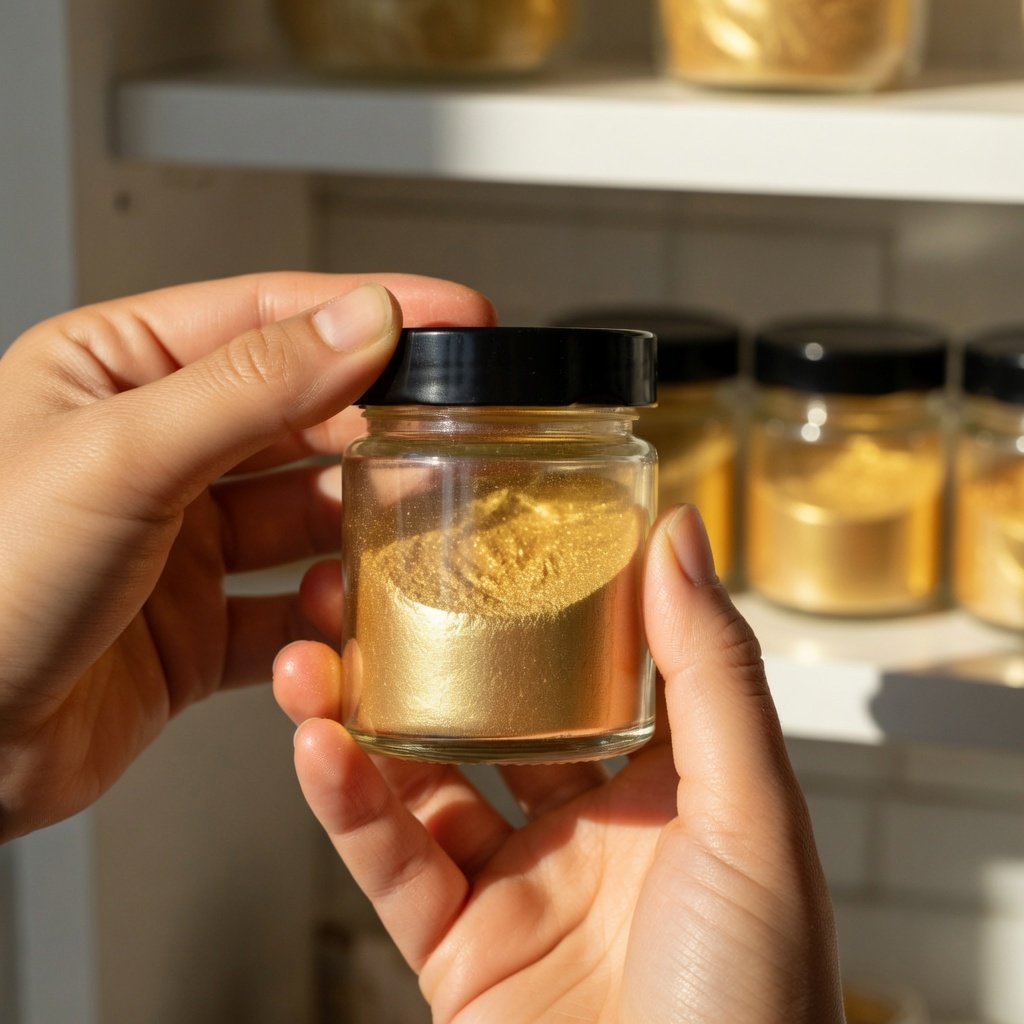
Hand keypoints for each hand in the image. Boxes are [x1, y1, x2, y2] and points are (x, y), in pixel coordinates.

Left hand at [0, 272, 494, 841]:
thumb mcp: (121, 456)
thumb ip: (252, 385)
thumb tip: (361, 323)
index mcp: (117, 373)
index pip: (269, 317)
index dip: (369, 312)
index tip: (455, 317)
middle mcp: (155, 451)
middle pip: (302, 417)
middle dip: (379, 428)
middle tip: (456, 435)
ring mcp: (179, 543)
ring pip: (305, 517)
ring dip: (359, 528)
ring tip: (414, 533)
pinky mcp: (196, 628)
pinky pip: (287, 611)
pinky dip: (323, 619)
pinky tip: (343, 618)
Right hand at [274, 506, 843, 1022]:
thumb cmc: (758, 1002)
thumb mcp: (753, 814)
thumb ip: (713, 670)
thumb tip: (681, 536)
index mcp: (669, 786)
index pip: (595, 665)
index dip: (544, 602)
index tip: (490, 535)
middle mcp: (589, 827)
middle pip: (490, 715)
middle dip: (428, 653)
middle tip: (371, 585)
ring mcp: (518, 885)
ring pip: (421, 780)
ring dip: (360, 717)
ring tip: (312, 653)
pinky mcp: (457, 950)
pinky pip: (392, 862)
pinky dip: (347, 805)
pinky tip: (317, 745)